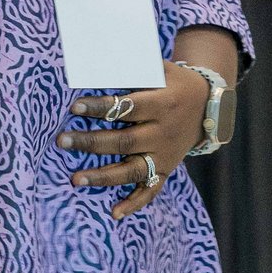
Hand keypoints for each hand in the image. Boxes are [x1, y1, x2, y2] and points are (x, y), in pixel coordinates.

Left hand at [54, 60, 210, 219]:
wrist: (209, 106)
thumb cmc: (174, 82)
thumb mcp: (160, 68)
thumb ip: (132, 65)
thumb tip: (94, 59)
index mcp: (163, 103)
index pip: (128, 107)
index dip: (101, 108)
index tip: (75, 107)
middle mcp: (164, 132)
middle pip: (124, 141)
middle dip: (91, 142)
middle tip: (61, 141)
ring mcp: (165, 154)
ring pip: (133, 170)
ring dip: (103, 177)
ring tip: (75, 179)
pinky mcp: (167, 169)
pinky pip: (151, 190)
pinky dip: (134, 203)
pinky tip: (114, 213)